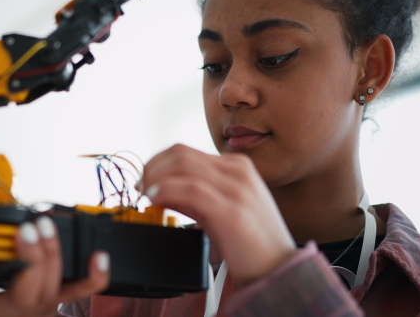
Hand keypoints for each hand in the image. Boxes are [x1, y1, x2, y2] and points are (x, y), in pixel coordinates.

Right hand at [0, 216, 109, 316]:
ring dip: (51, 251)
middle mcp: (10, 314)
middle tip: (24, 229)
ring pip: (53, 282)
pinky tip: (99, 256)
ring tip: (43, 224)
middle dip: (29, 257)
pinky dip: (93, 275)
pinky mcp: (56, 301)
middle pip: (24, 291)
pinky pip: (81, 290)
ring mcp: (39, 308)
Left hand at [142, 144, 295, 286]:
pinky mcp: (232, 210)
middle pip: (180, 153)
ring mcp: (237, 189)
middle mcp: (237, 171)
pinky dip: (166, 190)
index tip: (144, 181)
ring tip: (145, 195)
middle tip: (140, 188)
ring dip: (155, 177)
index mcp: (236, 167)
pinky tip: (155, 200)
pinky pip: (191, 189)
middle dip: (152, 167)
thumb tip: (158, 188)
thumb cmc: (249, 241)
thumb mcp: (218, 209)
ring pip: (182, 165)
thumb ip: (191, 196)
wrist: (279, 268)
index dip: (157, 162)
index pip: (185, 151)